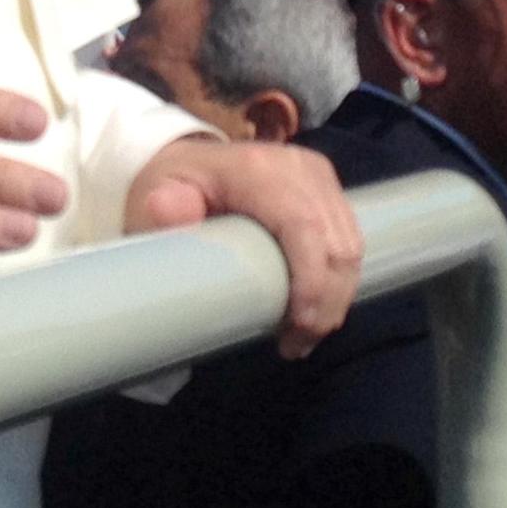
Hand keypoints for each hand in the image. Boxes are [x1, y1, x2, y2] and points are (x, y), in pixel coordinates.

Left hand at [124, 136, 364, 356]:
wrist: (190, 162)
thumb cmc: (173, 186)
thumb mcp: (155, 193)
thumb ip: (161, 207)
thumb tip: (168, 211)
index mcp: (258, 168)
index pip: (303, 225)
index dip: (312, 279)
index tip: (298, 325)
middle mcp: (299, 167)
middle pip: (337, 243)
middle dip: (326, 303)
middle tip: (296, 345)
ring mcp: (320, 177)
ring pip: (351, 247)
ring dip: (336, 298)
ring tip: (302, 337)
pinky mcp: (330, 190)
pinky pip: (349, 241)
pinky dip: (339, 282)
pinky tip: (315, 311)